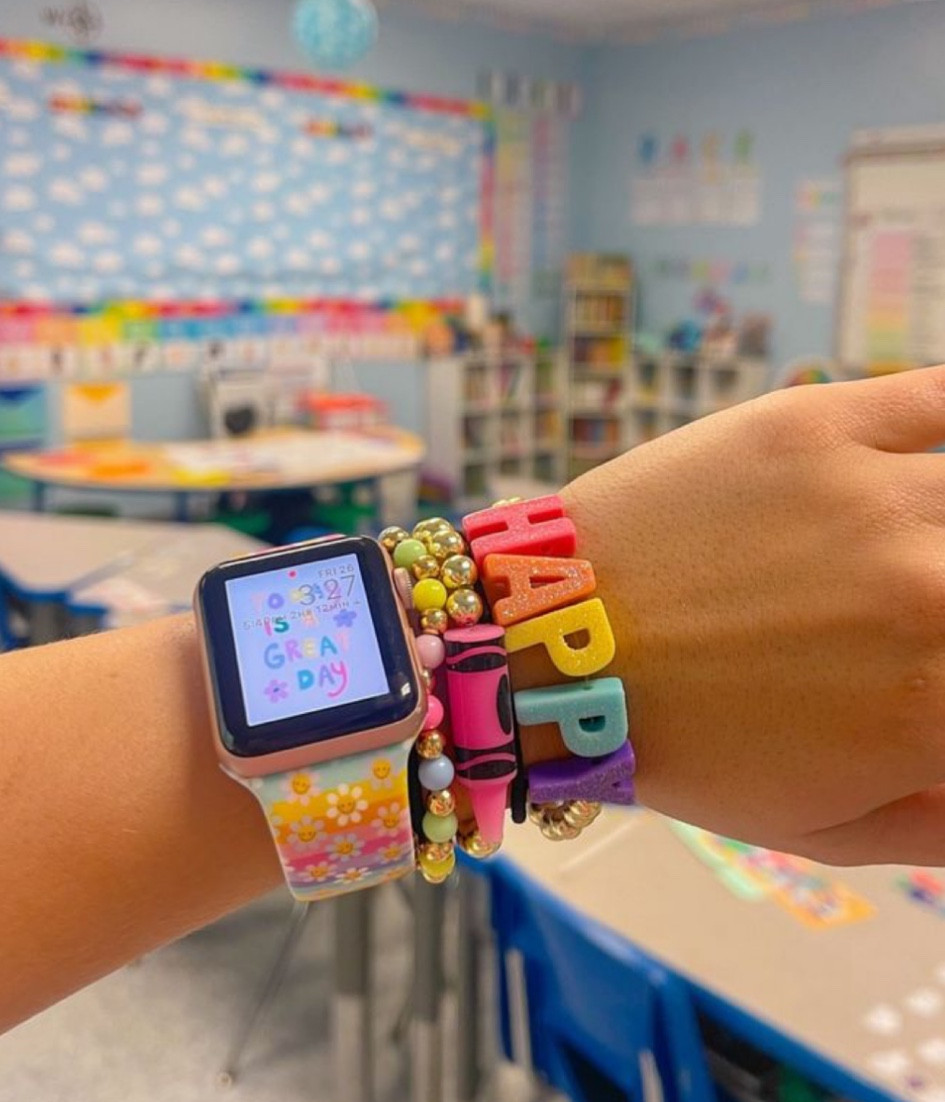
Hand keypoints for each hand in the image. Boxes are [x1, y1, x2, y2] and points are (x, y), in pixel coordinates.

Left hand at [560, 366, 944, 865]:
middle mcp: (932, 594)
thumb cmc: (683, 748)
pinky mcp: (815, 424)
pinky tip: (937, 460)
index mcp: (938, 709)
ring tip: (910, 559)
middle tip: (918, 613)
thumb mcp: (828, 830)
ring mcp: (877, 497)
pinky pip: (944, 397)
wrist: (555, 646)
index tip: (940, 673)